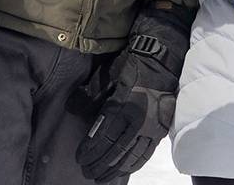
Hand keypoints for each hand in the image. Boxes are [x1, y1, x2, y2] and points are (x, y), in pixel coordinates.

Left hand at [76, 5, 189, 180]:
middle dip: (99, 164)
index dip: (90, 150)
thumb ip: (89, 95)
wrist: (162, 59)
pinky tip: (124, 170)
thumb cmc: (131, 65)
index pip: (103, 136)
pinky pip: (146, 153)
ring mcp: (152, 127)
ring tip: (101, 177)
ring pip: (130, 156)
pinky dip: (133, 164)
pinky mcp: (160, 129)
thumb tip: (71, 108)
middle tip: (87, 172)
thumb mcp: (107, 77)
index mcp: (123, 106)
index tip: (79, 158)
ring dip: (114, 169)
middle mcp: (138, 120)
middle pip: (115, 150)